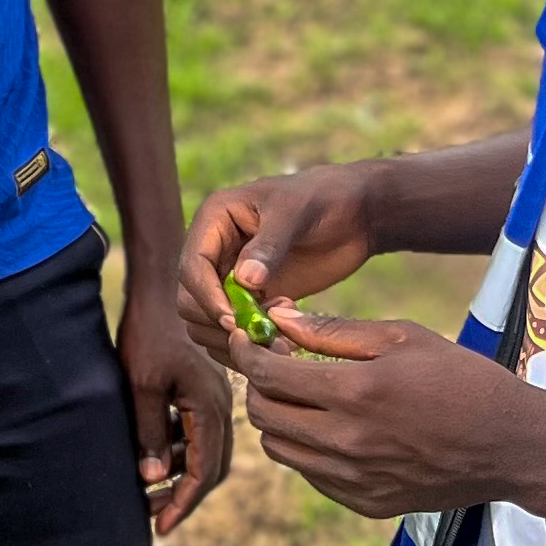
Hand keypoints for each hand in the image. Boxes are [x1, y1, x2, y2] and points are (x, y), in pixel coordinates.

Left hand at [118, 278, 228, 535]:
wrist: (157, 289)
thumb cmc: (146, 333)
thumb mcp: (141, 385)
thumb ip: (149, 432)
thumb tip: (152, 478)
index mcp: (210, 406)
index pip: (203, 470)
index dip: (182, 502)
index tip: (161, 527)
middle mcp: (220, 404)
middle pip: (211, 466)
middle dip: (183, 495)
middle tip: (154, 518)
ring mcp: (213, 396)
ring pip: (204, 450)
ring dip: (180, 474)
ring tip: (148, 494)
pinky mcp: (201, 388)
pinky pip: (196, 432)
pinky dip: (178, 451)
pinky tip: (153, 458)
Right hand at [176, 163, 385, 365]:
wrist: (355, 216)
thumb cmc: (324, 200)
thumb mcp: (297, 212)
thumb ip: (270, 245)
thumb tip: (244, 280)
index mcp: (216, 220)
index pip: (192, 267)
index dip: (207, 297)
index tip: (235, 322)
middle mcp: (214, 250)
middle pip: (190, 301)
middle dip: (221, 323)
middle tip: (264, 335)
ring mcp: (230, 278)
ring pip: (206, 323)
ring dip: (236, 340)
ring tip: (280, 339)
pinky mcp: (249, 300)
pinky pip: (232, 332)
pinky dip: (250, 346)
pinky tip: (284, 340)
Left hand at [234, 307, 545, 519]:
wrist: (511, 446)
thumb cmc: (462, 379)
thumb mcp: (403, 338)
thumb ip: (334, 331)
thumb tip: (280, 318)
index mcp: (355, 393)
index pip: (268, 375)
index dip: (248, 353)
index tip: (247, 339)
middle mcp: (347, 442)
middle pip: (264, 416)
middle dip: (258, 387)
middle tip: (276, 366)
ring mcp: (356, 479)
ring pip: (281, 450)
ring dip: (279, 419)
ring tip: (305, 397)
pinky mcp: (366, 503)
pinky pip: (311, 475)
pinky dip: (308, 450)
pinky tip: (334, 428)